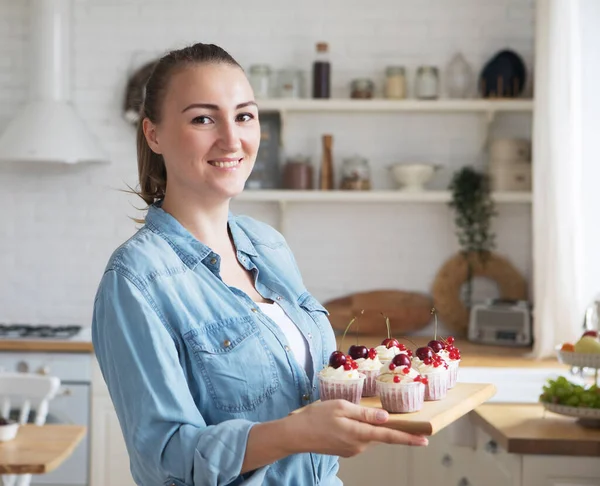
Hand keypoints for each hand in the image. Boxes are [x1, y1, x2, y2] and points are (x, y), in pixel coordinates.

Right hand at [285, 399, 427, 457]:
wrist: (296, 434)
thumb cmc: (316, 416)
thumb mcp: (341, 407)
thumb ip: (364, 413)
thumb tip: (385, 417)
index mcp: (359, 433)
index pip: (389, 436)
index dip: (408, 438)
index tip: (424, 440)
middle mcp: (359, 446)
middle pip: (380, 435)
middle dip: (389, 427)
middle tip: (398, 417)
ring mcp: (352, 450)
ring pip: (370, 436)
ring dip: (371, 427)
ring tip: (356, 413)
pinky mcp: (346, 450)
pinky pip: (360, 438)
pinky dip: (361, 429)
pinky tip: (348, 421)